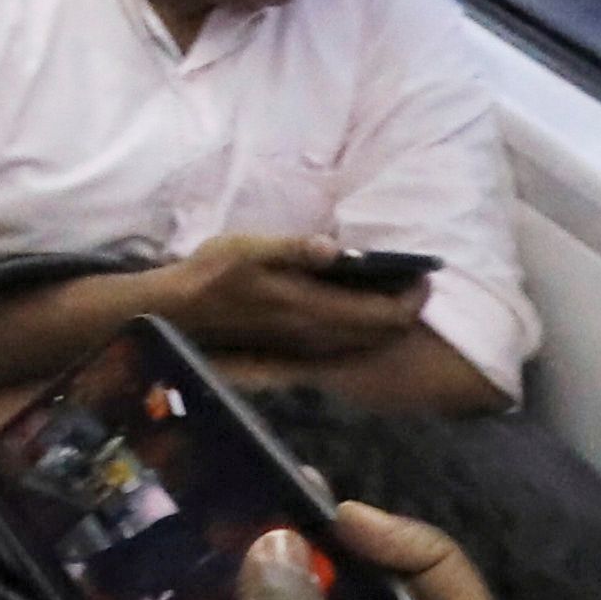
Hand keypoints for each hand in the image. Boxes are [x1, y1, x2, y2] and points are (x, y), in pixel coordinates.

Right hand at [166, 232, 436, 363]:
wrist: (178, 313)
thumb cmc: (211, 273)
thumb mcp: (248, 248)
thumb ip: (293, 248)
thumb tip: (334, 248)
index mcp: (313, 309)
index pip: (384, 316)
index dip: (413, 299)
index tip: (423, 275)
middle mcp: (317, 335)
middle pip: (381, 333)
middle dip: (406, 310)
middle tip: (412, 281)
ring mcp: (306, 347)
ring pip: (365, 343)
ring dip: (385, 322)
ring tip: (390, 291)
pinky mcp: (295, 351)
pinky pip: (345, 347)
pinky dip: (363, 331)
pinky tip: (355, 309)